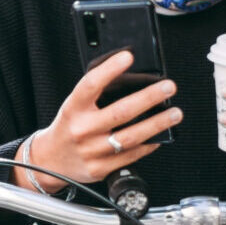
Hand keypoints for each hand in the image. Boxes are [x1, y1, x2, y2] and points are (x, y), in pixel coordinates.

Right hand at [19, 51, 183, 191]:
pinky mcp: (101, 168)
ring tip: (174, 113)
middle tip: (167, 87)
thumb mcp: (74, 106)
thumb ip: (96, 95)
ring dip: (157, 124)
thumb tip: (130, 78)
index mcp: (73, 109)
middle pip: (120, 112)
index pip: (91, 85)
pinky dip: (149, 144)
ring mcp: (92, 151)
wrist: (51, 161)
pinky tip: (160, 135)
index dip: (109, 69)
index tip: (128, 57)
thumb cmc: (68, 128)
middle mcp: (82, 129)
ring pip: (131, 136)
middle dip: (149, 97)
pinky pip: (131, 155)